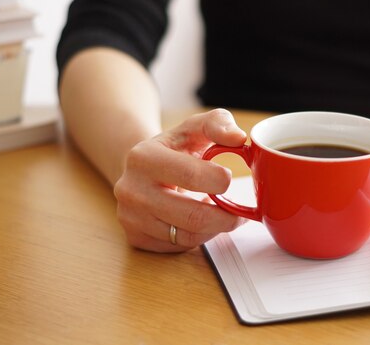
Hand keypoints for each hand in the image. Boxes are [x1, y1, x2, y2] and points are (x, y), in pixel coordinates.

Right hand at [113, 109, 246, 251]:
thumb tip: (239, 138)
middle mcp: (132, 190)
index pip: (192, 176)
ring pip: (188, 236)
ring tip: (220, 213)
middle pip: (193, 216)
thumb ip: (219, 124)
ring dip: (213, 228)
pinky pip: (178, 246)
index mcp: (144, 158)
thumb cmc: (173, 148)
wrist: (140, 168)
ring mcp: (130, 217)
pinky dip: (197, 237)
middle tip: (238, 211)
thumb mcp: (194, 128)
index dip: (221, 181)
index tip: (229, 179)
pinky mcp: (135, 238)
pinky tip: (199, 221)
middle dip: (225, 216)